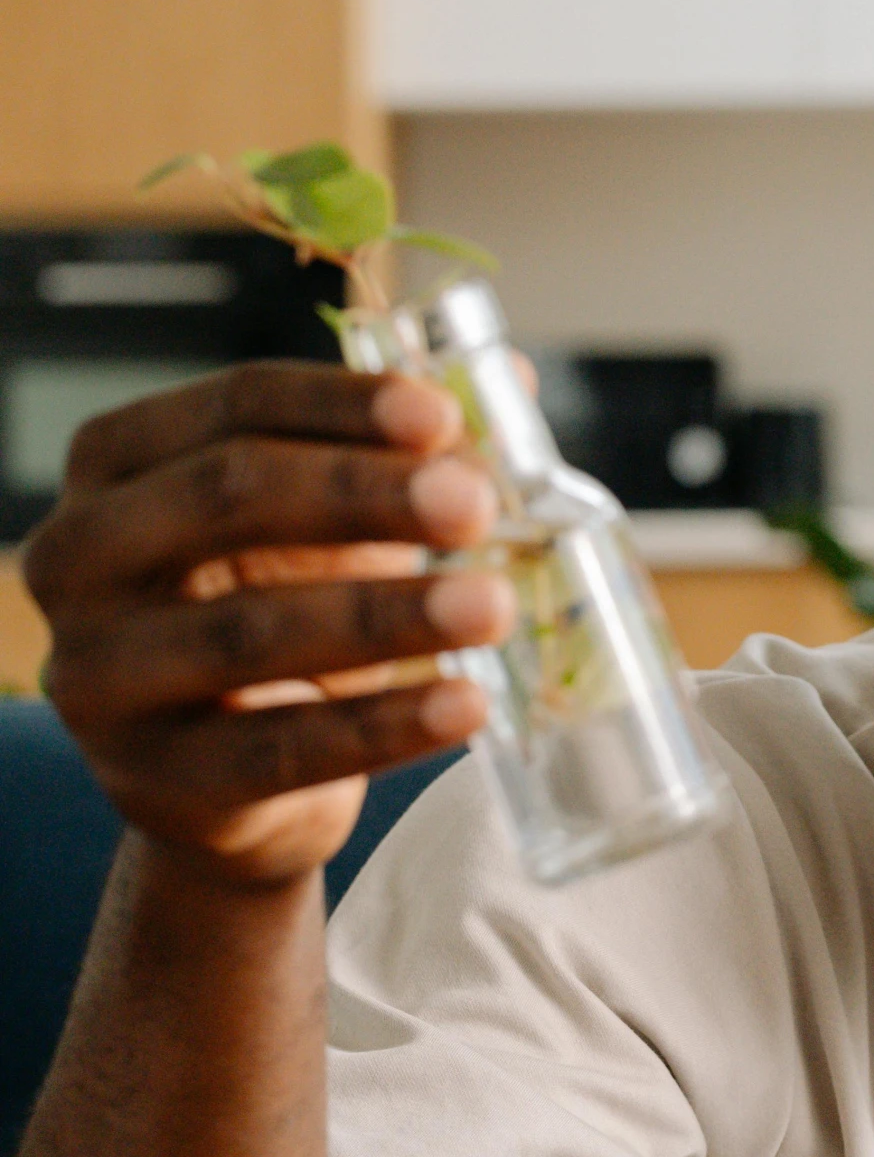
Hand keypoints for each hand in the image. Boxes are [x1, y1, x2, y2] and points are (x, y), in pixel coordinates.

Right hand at [20, 361, 515, 884]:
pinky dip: (383, 726)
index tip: (441, 416)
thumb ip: (413, 449)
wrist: (239, 774)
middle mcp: (79, 556)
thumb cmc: (282, 604)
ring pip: (248, 629)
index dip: (341, 406)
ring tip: (494, 604)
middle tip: (477, 504)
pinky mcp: (154, 778)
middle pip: (229, 496)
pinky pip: (278, 749)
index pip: (234, 406)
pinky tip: (466, 703)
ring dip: (388, 614)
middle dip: (364, 494)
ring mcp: (100, 673)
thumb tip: (512, 377)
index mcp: (120, 462)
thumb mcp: (337, 519)